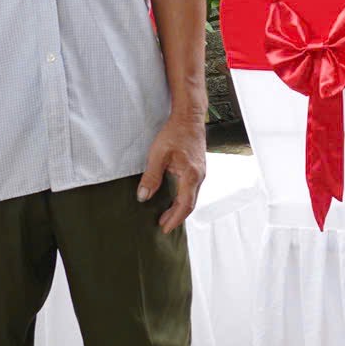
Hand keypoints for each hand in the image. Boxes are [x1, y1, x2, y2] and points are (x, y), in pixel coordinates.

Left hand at [139, 113, 207, 231]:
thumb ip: (151, 177)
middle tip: (163, 226)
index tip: (164, 228)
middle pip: (190, 203)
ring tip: (166, 215)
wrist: (189, 117)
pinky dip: (183, 198)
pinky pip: (192, 188)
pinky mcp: (198, 168)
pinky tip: (174, 198)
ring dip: (180, 208)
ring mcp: (201, 172)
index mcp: (191, 175)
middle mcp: (199, 176)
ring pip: (192, 196)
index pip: (184, 204)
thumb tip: (143, 196)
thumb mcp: (158, 155)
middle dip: (177, 217)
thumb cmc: (175, 132)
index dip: (174, 218)